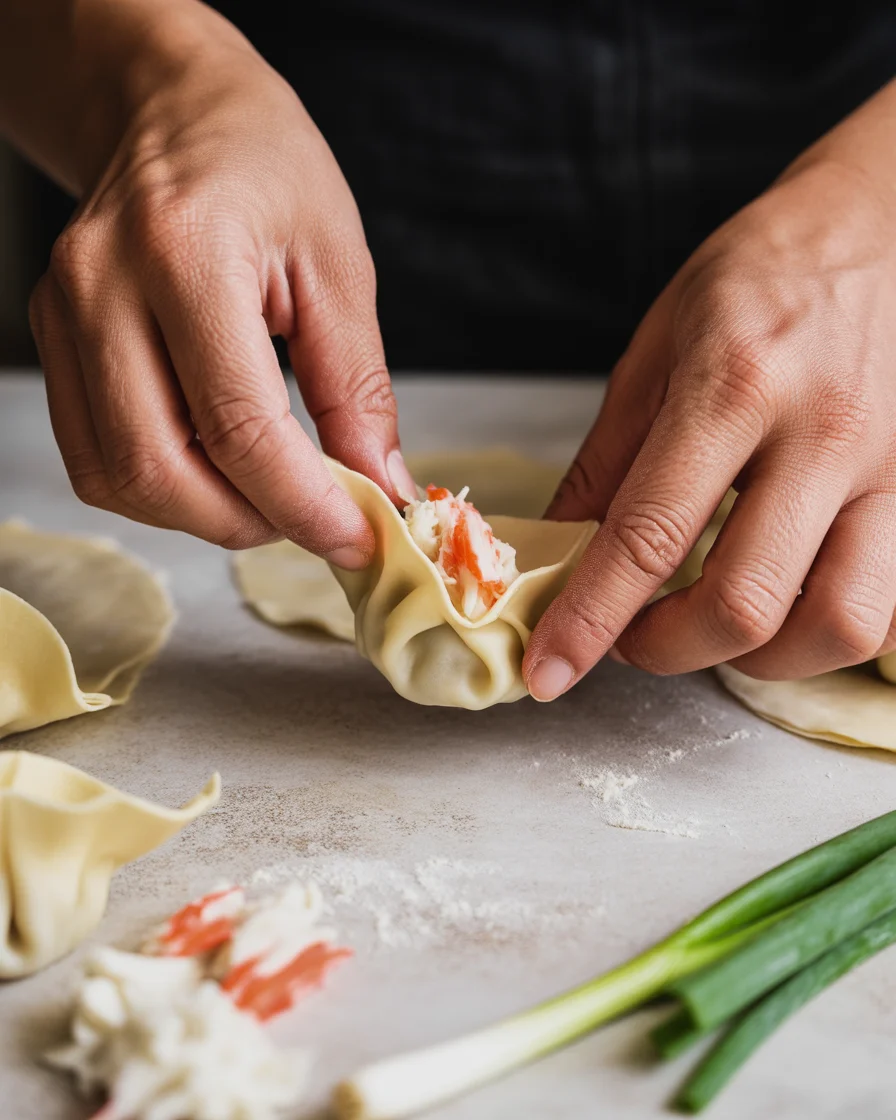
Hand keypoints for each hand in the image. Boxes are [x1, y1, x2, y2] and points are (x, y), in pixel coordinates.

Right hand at [27, 3, 414, 561]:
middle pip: (160, 470)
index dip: (304, 505)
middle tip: (316, 518)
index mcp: (185, 253)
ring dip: (205, 515)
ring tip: (271, 491)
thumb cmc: (264, 167)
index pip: (240, 426)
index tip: (358, 538)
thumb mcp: (338, 265)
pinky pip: (97, 458)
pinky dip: (165, 488)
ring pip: (120, 478)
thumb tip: (378, 486)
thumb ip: (357, 387)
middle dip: (250, 522)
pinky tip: (218, 466)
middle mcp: (103, 288)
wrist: (173, 114)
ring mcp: (64, 316)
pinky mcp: (53, 340)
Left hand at [525, 107, 895, 698]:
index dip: (589, 621)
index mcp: (734, 386)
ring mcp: (894, 467)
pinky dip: (829, 629)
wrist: (885, 218)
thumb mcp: (657, 348)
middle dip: (669, 650)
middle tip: (633, 635)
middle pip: (748, 605)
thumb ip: (607, 461)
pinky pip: (892, 605)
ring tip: (712, 627)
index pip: (648, 537)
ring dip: (759, 657)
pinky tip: (788, 603)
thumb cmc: (760, 273)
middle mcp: (822, 435)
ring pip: (840, 626)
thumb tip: (557, 551)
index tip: (549, 672)